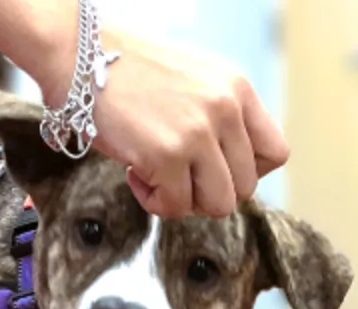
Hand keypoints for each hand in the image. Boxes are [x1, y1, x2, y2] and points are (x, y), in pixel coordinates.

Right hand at [79, 28, 288, 218]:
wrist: (81, 55)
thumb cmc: (130, 72)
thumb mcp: (196, 82)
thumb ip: (221, 118)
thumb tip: (230, 170)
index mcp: (238, 89)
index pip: (276, 153)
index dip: (247, 172)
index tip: (215, 168)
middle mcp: (225, 108)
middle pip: (246, 187)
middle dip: (209, 191)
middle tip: (178, 175)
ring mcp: (198, 132)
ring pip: (219, 204)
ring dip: (185, 200)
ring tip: (157, 176)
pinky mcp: (167, 154)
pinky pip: (175, 205)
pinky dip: (154, 200)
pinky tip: (135, 173)